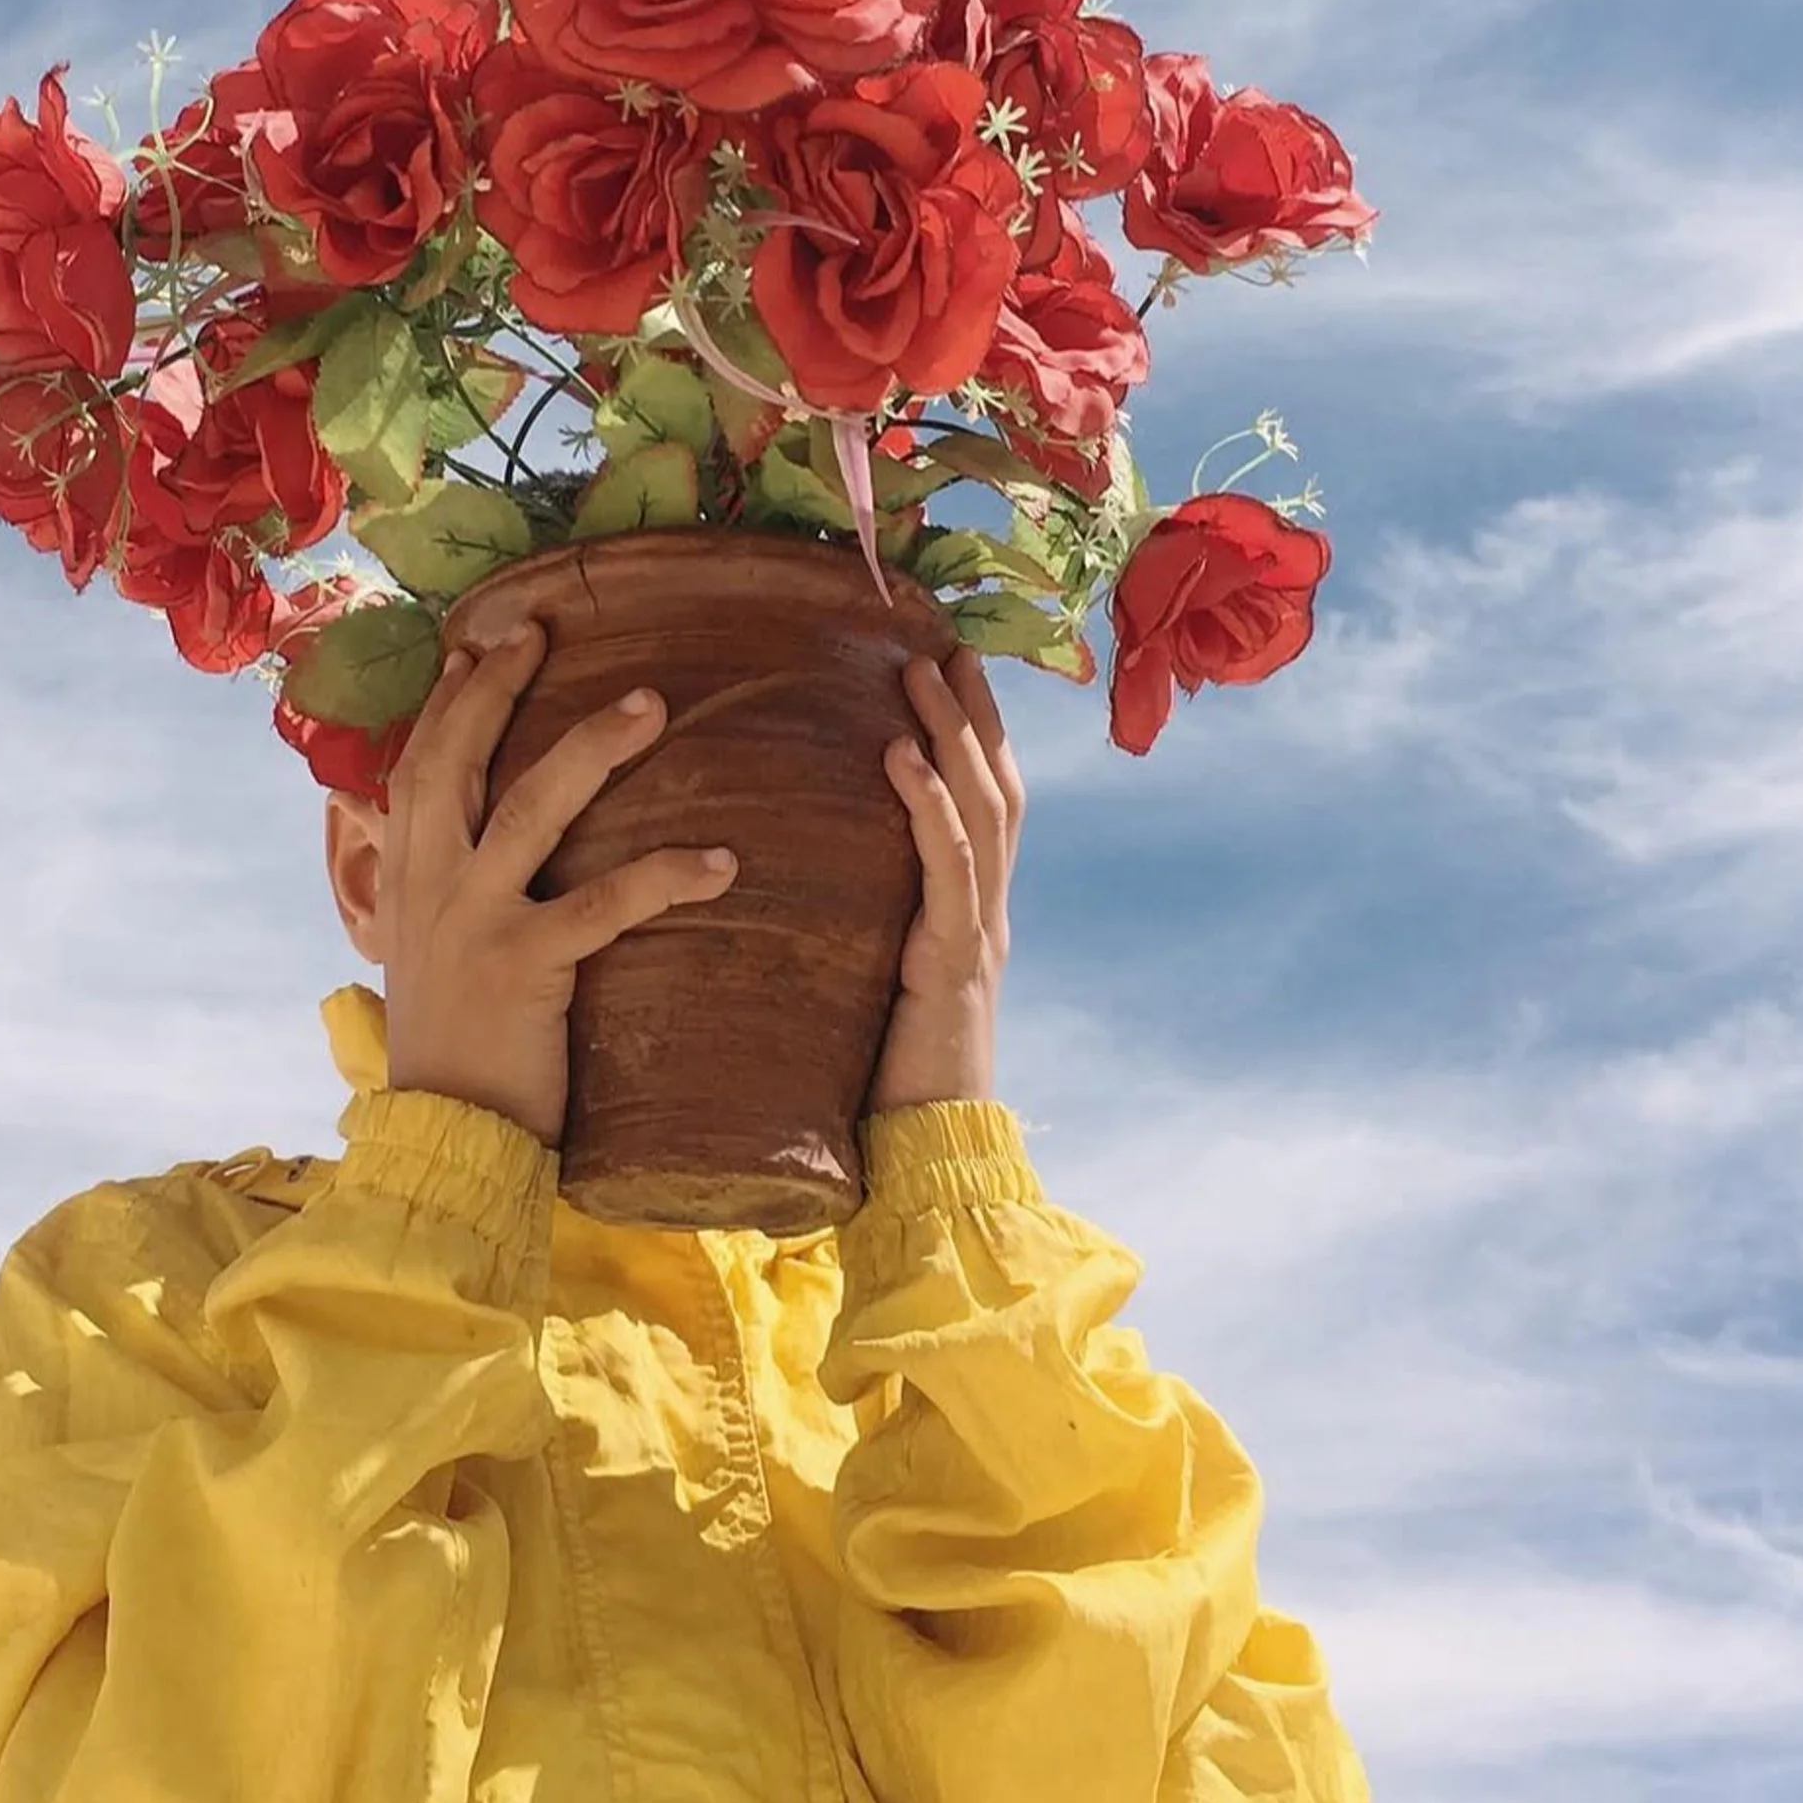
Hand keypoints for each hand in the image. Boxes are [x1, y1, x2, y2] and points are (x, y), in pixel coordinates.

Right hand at [377, 619, 738, 1147]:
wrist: (444, 1137)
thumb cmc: (451, 1050)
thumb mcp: (423, 956)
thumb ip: (436, 893)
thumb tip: (452, 843)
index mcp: (406, 879)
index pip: (418, 764)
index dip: (448, 701)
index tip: (478, 643)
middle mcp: (431, 887)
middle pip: (459, 760)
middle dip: (500, 688)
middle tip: (545, 630)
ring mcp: (474, 922)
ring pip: (531, 809)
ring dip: (592, 748)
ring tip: (651, 703)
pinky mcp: (525, 968)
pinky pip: (603, 907)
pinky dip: (664, 877)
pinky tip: (723, 861)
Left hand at [871, 648, 1022, 1115]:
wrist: (926, 1160)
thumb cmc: (886, 1080)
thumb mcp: (877, 984)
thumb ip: (864, 930)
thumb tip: (808, 879)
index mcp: (970, 916)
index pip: (984, 805)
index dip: (975, 734)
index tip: (950, 666)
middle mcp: (987, 914)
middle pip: (995, 790)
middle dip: (972, 713)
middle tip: (941, 642)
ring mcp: (979, 935)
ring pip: (981, 814)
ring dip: (952, 734)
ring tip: (920, 671)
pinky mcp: (954, 962)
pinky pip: (948, 869)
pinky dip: (928, 807)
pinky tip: (901, 757)